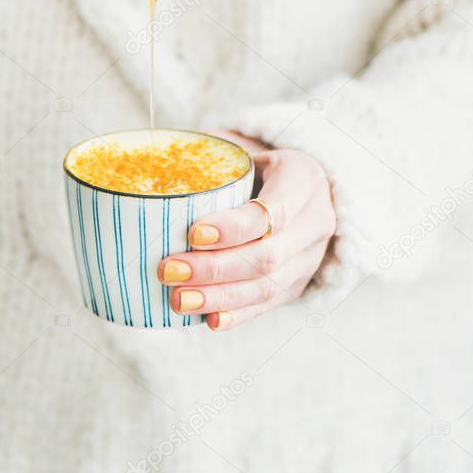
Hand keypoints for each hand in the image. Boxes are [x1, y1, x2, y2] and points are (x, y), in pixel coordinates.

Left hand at [157, 132, 335, 330]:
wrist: (307, 189)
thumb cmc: (262, 166)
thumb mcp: (248, 151)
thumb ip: (212, 156)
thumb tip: (156, 155)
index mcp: (303, 179)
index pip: (271, 211)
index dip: (232, 228)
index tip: (192, 233)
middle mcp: (316, 221)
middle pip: (267, 256)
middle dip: (214, 268)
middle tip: (168, 270)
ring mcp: (310, 258)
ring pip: (267, 286)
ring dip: (220, 297)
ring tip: (178, 300)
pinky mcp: (299, 283)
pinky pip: (269, 304)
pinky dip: (237, 314)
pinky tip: (208, 321)